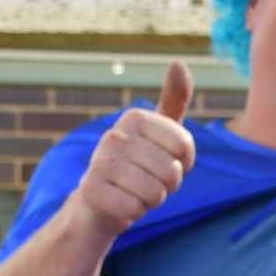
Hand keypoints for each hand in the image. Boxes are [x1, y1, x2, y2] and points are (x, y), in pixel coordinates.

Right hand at [67, 61, 197, 240]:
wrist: (101, 201)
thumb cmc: (139, 164)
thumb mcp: (159, 131)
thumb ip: (174, 99)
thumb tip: (177, 62)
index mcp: (135, 118)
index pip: (184, 147)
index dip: (183, 164)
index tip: (164, 161)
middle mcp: (114, 135)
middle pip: (171, 171)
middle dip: (168, 185)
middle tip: (148, 181)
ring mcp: (99, 161)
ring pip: (155, 192)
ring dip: (152, 200)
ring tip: (135, 192)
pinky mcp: (90, 190)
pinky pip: (135, 209)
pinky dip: (134, 213)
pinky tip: (122, 204)